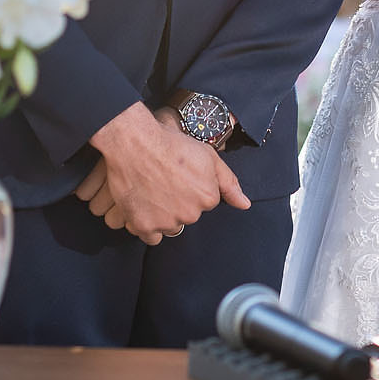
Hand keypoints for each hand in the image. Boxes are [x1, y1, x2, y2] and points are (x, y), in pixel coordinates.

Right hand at [78, 101, 248, 243]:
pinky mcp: (144, 227)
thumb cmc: (169, 144)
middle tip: (165, 180)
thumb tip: (244, 204)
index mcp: (207, 197)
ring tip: (152, 190)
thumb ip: (228, 182)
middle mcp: (190, 214)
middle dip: (179, 202)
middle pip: (187, 215)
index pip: (205, 201)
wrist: (134, 143)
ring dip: (164, 215)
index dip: (192, 187)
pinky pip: (151, 236)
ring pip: (170, 226)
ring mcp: (166, 222)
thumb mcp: (207, 155)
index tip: (181, 174)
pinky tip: (144, 205)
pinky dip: (148, 225)